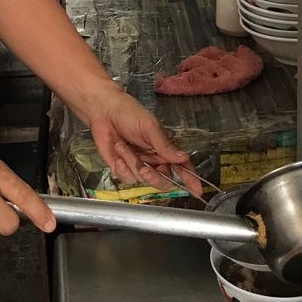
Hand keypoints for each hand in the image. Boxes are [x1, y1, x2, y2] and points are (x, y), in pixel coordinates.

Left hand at [86, 87, 200, 196]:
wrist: (104, 111)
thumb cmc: (129, 113)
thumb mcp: (149, 126)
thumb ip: (164, 145)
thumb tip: (183, 157)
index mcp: (165, 148)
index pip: (182, 166)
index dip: (191, 179)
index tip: (197, 190)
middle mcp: (154, 159)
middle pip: (163, 180)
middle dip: (154, 178)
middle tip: (145, 169)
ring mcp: (139, 165)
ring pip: (142, 179)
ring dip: (132, 162)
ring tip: (123, 145)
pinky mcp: (123, 168)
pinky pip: (127, 177)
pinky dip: (122, 167)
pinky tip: (117, 152)